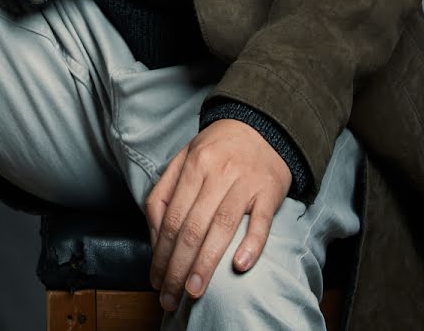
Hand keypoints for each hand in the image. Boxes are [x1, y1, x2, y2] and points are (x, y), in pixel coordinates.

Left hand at [145, 119, 291, 311]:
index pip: (172, 217)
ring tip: (194, 291)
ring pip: (222, 227)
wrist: (262, 126)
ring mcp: (245, 182)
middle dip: (178, 267)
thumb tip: (155, 236)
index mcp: (194, 165)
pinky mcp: (269, 191)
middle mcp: (218, 172)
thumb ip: (164, 193)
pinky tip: (240, 266)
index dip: (161, 253)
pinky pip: (260, 222)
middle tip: (170, 296)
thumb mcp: (183, 159)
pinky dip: (251, 245)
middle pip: (193, 227)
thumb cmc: (217, 149)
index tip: (155, 279)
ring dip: (206, 264)